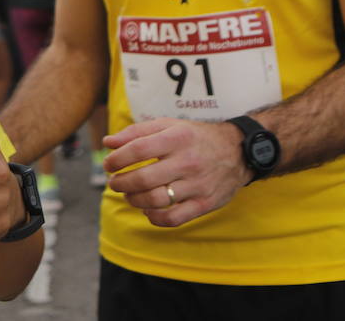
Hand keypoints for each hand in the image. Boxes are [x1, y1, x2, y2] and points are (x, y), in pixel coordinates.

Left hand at [103, 118, 249, 226]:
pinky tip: (148, 210)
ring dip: (134, 200)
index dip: (116, 159)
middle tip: (115, 182)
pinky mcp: (205, 203)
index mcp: (176, 138)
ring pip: (155, 200)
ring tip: (129, 195)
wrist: (237, 151)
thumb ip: (136, 132)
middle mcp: (187, 161)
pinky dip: (155, 218)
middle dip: (120, 183)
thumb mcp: (168, 126)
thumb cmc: (194, 137)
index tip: (108, 165)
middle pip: (143, 178)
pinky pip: (174, 219)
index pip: (137, 150)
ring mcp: (197, 184)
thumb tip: (107, 142)